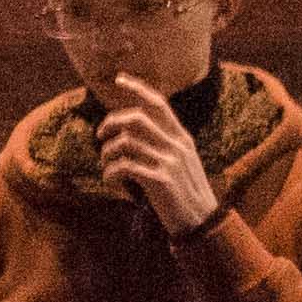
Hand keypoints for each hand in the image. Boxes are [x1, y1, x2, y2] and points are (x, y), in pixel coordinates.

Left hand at [96, 74, 219, 231]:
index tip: (119, 79)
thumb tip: (128, 131)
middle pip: (136, 118)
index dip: (138, 88)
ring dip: (107, 152)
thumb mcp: (181, 162)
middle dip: (111, 122)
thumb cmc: (184, 192)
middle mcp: (177, 145)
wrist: (202, 222)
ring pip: (126, 142)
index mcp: (182, 138)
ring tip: (106, 164)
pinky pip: (125, 167)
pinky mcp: (160, 181)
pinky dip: (110, 172)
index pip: (159, 104)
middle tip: (99, 135)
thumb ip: (163, 144)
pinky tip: (111, 180)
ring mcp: (169, 162)